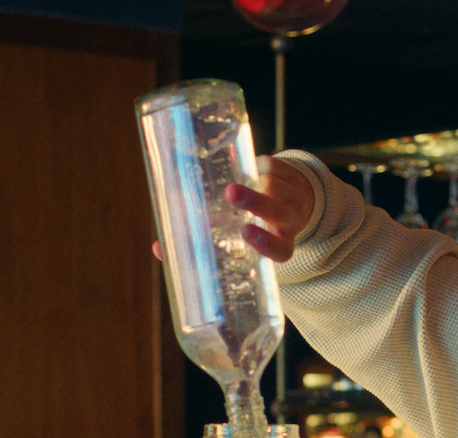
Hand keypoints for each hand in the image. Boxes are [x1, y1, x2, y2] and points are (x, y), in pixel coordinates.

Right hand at [150, 155, 313, 263]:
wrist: (294, 205)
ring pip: (275, 186)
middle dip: (255, 202)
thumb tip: (159, 249)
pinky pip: (275, 166)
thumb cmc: (256, 228)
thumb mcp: (238, 241)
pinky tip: (249, 167)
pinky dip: (260, 165)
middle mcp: (291, 222)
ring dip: (253, 183)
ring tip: (232, 186)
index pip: (280, 250)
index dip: (266, 243)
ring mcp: (295, 198)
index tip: (246, 232)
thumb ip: (203, 246)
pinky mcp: (292, 176)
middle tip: (230, 193)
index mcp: (282, 244)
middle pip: (279, 213)